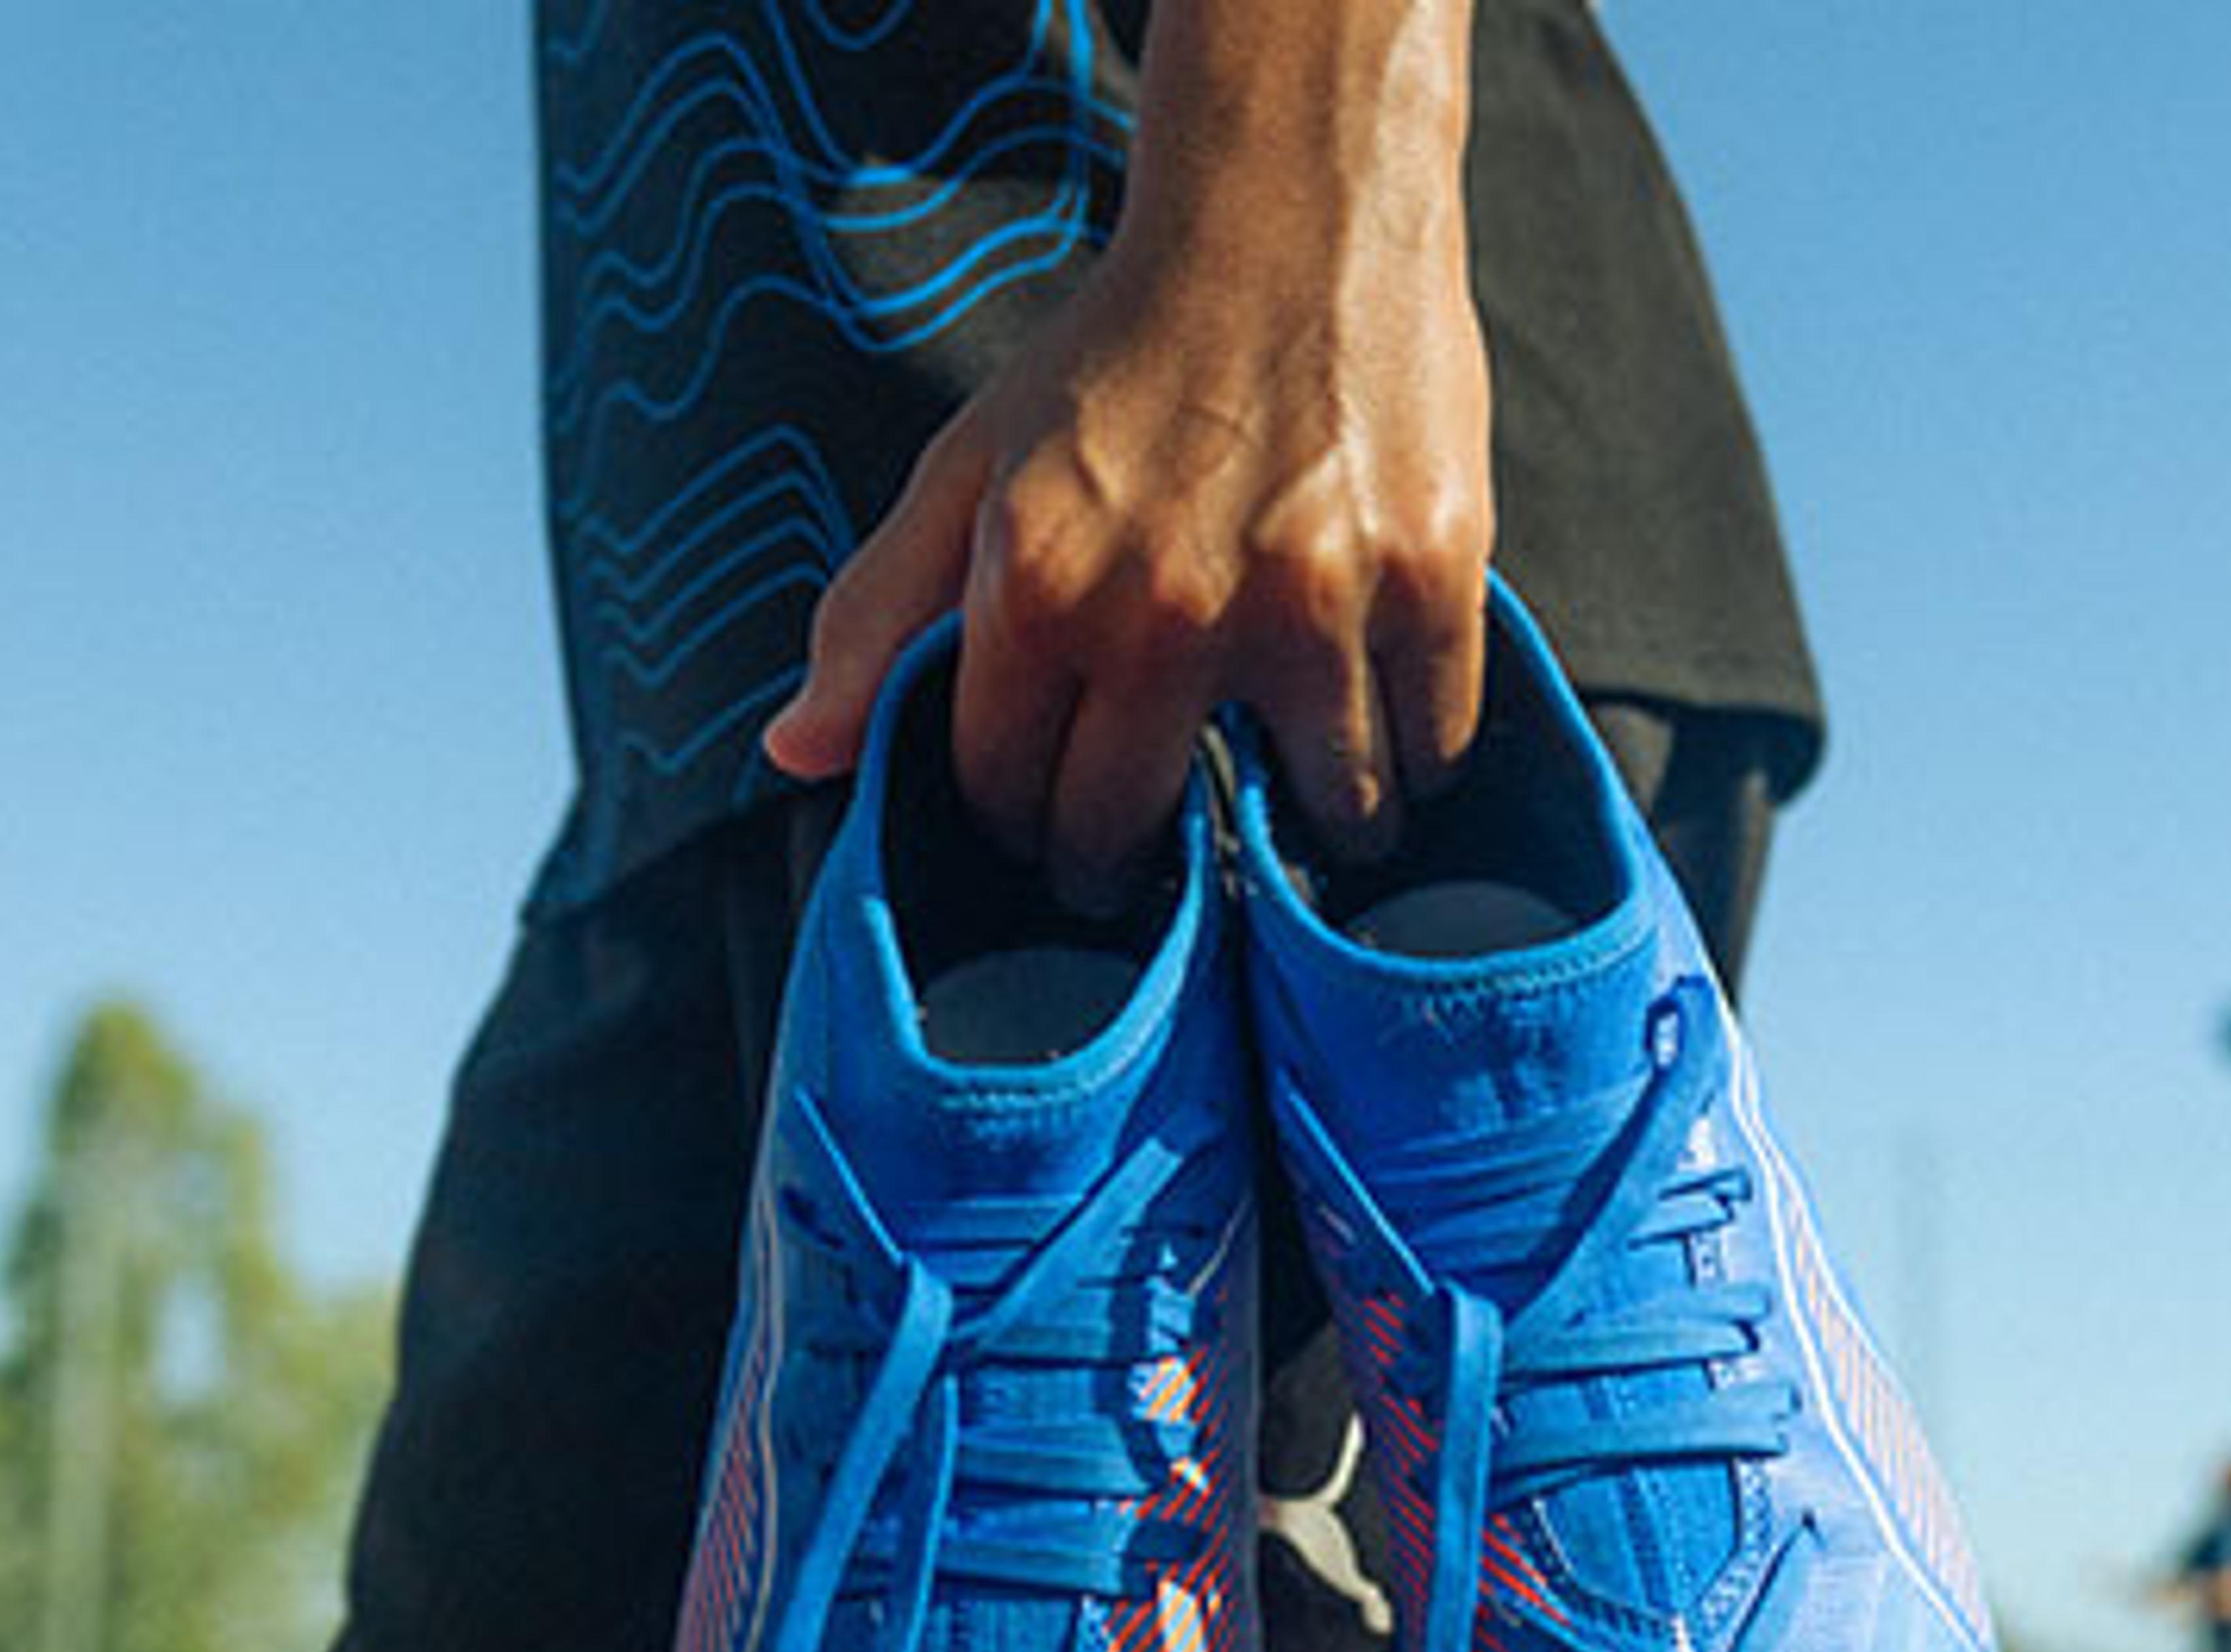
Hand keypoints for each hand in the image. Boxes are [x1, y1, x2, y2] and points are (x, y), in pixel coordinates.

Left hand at [761, 0, 1490, 914]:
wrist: (1287, 216)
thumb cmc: (1119, 362)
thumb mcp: (969, 470)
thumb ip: (875, 619)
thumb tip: (796, 756)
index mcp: (1037, 590)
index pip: (1007, 801)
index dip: (1021, 825)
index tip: (1050, 815)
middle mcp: (1168, 612)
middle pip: (1136, 835)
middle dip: (1128, 856)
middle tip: (1147, 835)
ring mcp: (1310, 603)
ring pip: (1323, 815)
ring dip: (1312, 819)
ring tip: (1296, 773)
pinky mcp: (1427, 581)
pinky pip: (1434, 745)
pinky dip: (1418, 755)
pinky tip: (1379, 711)